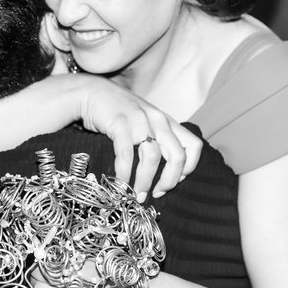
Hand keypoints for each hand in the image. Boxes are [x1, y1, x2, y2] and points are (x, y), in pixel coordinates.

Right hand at [75, 77, 202, 200]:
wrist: (93, 93)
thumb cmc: (119, 113)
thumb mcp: (145, 123)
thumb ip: (157, 140)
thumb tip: (163, 175)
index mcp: (168, 122)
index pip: (194, 146)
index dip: (187, 169)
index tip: (172, 182)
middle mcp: (158, 120)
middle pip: (178, 155)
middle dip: (169, 181)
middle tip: (156, 194)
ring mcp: (140, 120)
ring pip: (152, 157)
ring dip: (145, 181)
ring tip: (135, 194)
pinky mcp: (120, 123)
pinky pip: (126, 154)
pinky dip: (124, 173)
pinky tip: (119, 183)